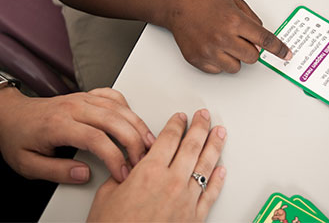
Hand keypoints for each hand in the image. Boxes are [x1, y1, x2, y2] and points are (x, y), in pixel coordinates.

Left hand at [0, 88, 153, 183]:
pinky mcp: (87, 95)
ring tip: (148, 144)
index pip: (96, 139)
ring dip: (138, 126)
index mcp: (58, 125)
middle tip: (142, 160)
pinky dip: (129, 108)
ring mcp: (82, 99)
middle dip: (134, 143)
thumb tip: (84, 174)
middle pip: (115, 121)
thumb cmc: (18, 138)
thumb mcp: (28, 164)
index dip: (114, 158)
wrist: (10, 115)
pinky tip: (134, 122)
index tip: (122, 172)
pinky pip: (114, 96)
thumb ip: (56, 171)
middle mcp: (73, 108)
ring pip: (119, 108)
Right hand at [88, 109, 226, 221]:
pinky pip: (211, 193)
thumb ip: (122, 176)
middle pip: (191, 146)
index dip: (176, 124)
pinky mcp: (195, 217)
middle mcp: (172, 182)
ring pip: (206, 166)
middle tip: (204, 117)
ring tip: (220, 133)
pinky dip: (218, 179)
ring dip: (215, 146)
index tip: (181, 117)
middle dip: (200, 128)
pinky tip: (221, 169)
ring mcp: (187, 199)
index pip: (168, 139)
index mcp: (149, 172)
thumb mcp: (107, 196)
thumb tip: (130, 170)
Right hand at [164, 0, 290, 72]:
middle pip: (253, 58)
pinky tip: (213, 47)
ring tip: (224, 42)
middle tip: (240, 39)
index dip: (278, 49)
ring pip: (236, 67)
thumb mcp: (233, 0)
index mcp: (234, 21)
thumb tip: (262, 35)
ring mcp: (209, 51)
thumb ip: (251, 18)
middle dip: (251, 50)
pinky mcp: (198, 60)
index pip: (264, 40)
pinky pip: (219, 70)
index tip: (286, 54)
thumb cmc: (203, 0)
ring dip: (235, 58)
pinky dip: (220, 62)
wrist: (176, 5)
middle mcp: (223, 38)